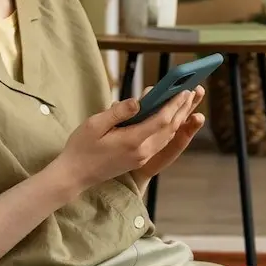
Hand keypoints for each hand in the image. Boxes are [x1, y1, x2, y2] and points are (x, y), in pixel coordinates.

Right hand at [50, 87, 202, 193]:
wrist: (75, 175)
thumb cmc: (81, 147)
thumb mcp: (94, 124)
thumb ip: (118, 112)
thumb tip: (138, 101)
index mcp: (132, 141)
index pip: (161, 120)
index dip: (174, 105)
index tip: (183, 90)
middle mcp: (142, 151)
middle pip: (169, 128)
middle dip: (181, 109)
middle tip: (191, 91)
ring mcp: (142, 157)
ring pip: (167, 136)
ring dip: (178, 119)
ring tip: (185, 102)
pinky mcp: (139, 159)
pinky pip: (161, 142)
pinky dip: (169, 128)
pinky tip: (171, 118)